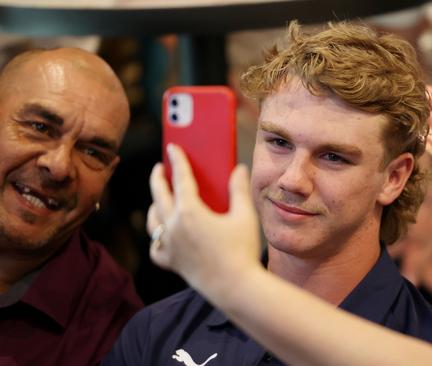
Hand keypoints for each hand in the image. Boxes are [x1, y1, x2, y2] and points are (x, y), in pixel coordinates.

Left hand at [147, 144, 261, 296]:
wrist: (236, 287)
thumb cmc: (243, 250)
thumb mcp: (244, 216)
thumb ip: (239, 189)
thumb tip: (239, 168)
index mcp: (190, 211)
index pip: (180, 178)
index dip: (177, 160)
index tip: (173, 147)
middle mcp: (173, 227)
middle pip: (159, 196)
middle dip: (158, 178)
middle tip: (159, 167)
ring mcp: (169, 246)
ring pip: (153, 220)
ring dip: (155, 206)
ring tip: (160, 198)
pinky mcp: (171, 262)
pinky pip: (156, 246)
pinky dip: (158, 237)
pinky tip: (164, 233)